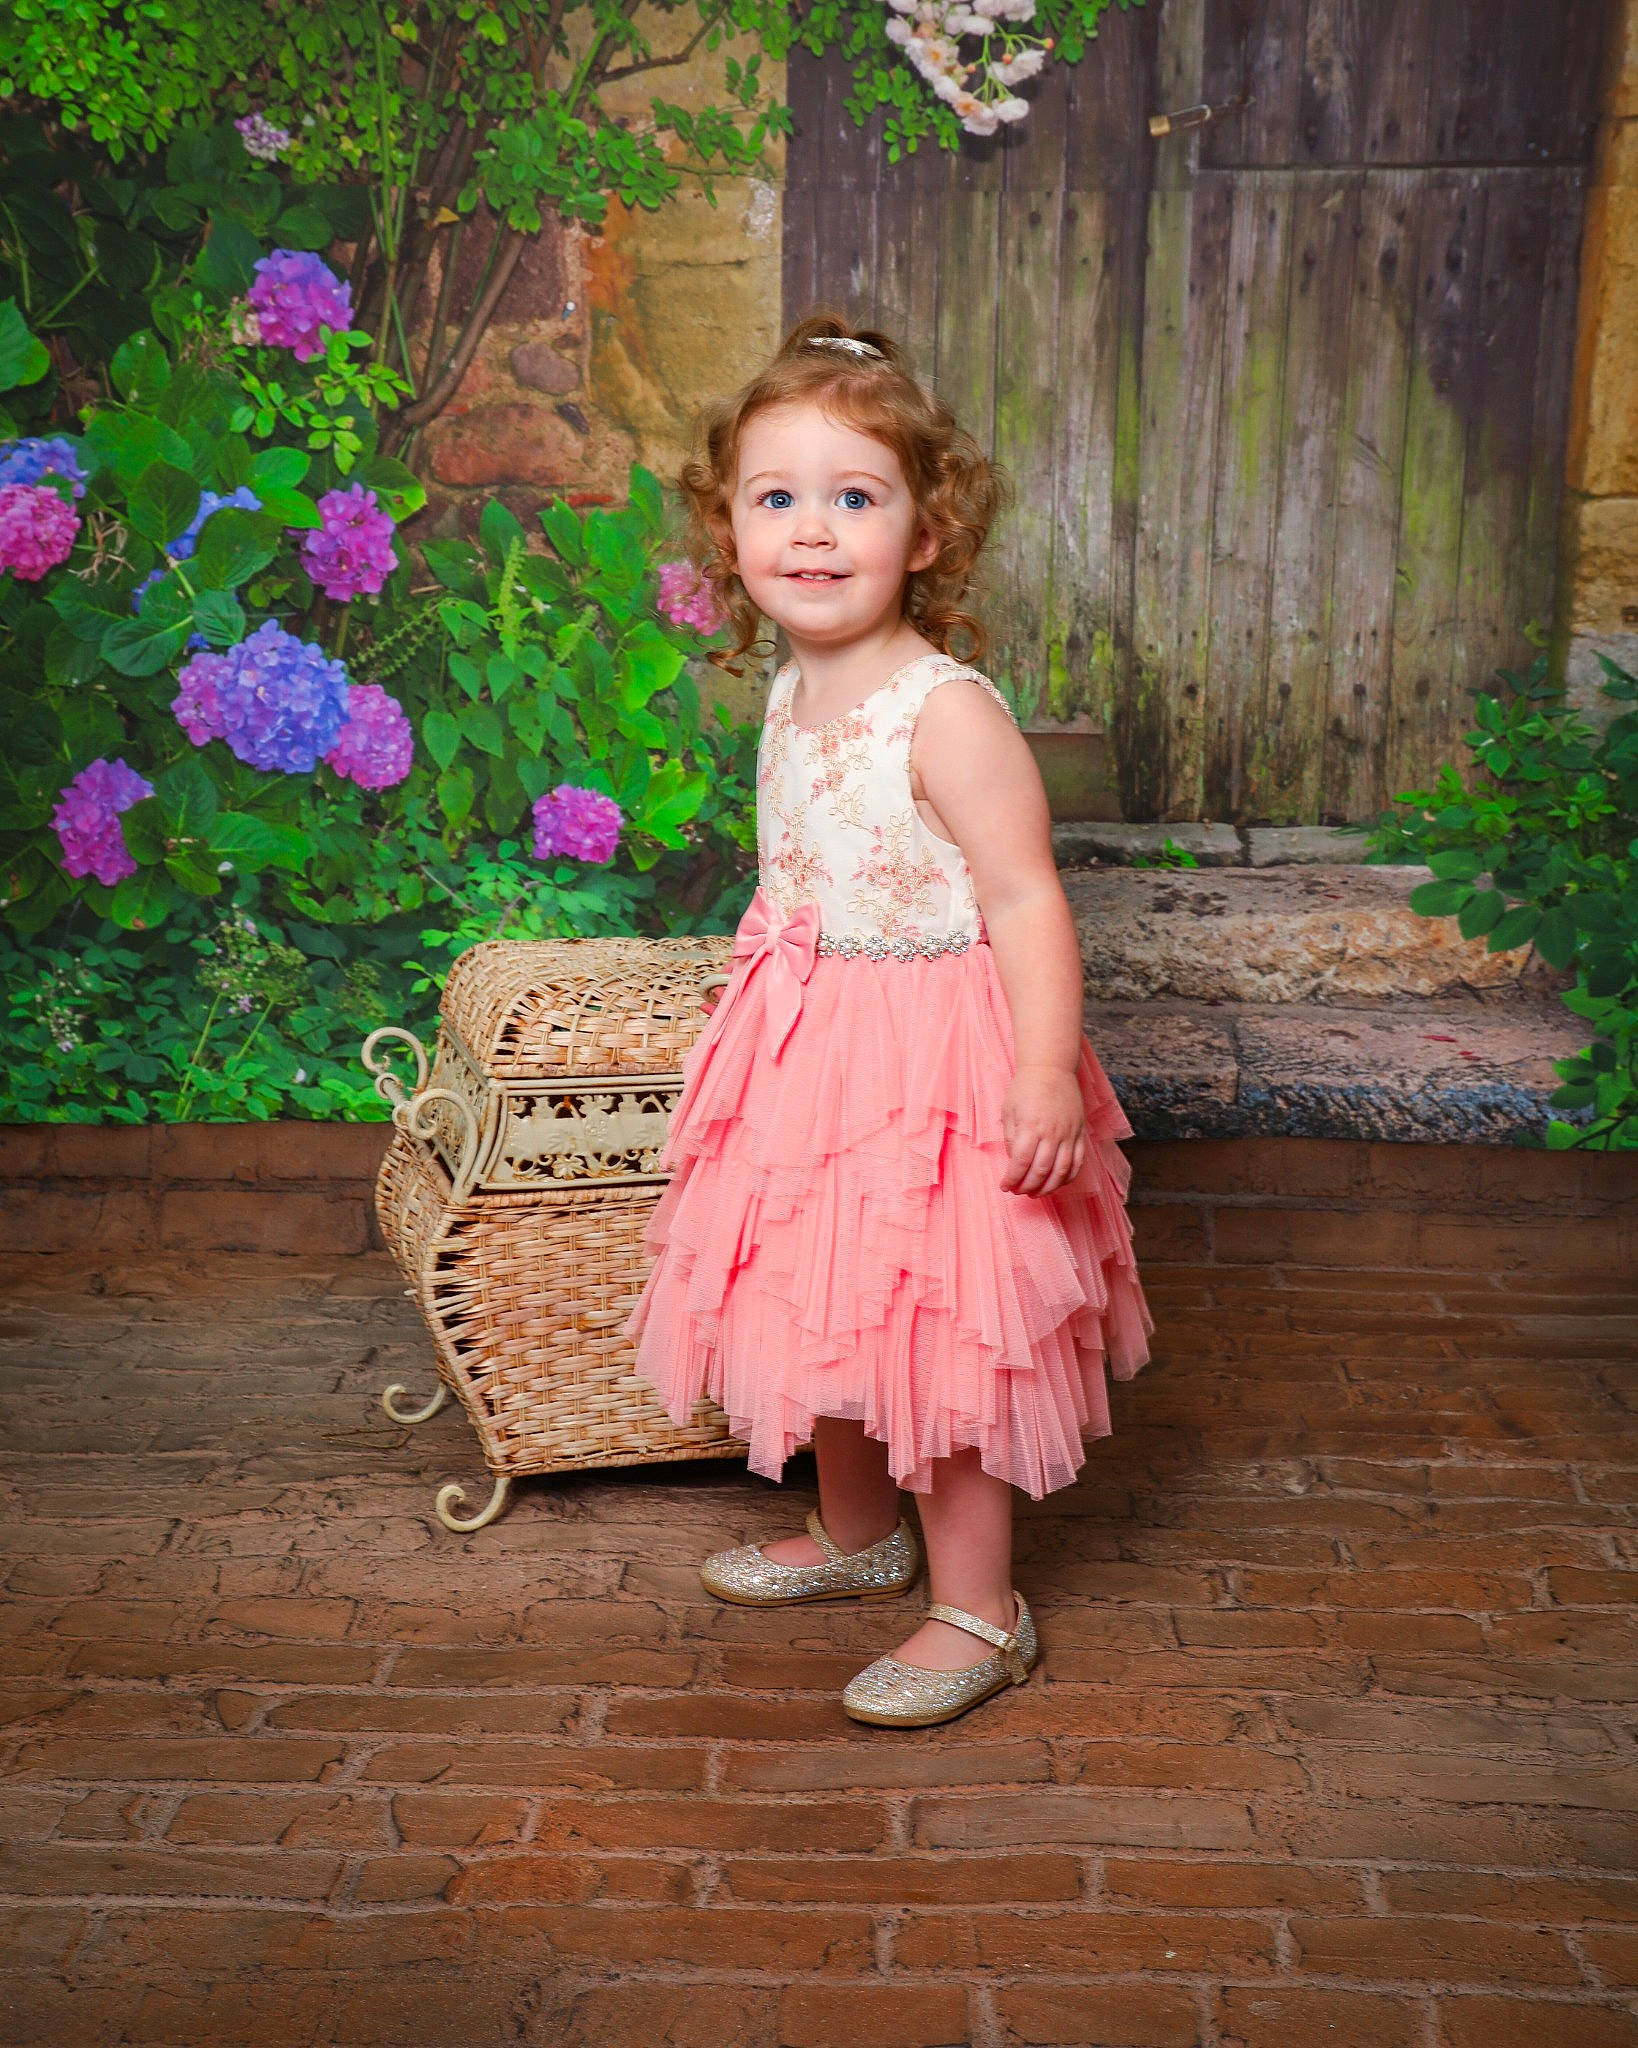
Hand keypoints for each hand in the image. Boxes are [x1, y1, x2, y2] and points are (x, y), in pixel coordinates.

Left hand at [999, 1064, 1086, 1195]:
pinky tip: (1058, 1183)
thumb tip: (1015, 1162)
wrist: (1051, 1068)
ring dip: (1049, 1187)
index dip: (1012, 1179)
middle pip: (1041, 1171)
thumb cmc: (1026, 1087)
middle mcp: (1052, 1132)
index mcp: (1031, 1126)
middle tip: (1019, 1191)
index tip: (1005, 1186)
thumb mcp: (1009, 1111)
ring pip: (1062, 1171)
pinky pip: (1078, 1162)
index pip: (1021, 1162)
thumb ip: (1011, 1138)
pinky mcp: (1080, 1133)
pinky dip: (1069, 1177)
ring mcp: (1069, 1134)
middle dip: (1028, 1187)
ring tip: (1037, 1193)